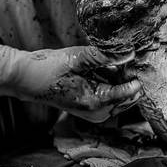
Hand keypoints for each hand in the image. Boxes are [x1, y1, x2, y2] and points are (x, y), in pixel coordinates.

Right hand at [18, 46, 142, 122]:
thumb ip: (105, 56)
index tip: (138, 57)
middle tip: (127, 55)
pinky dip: (113, 82)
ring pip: (123, 96)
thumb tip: (130, 53)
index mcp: (95, 103)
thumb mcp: (78, 58)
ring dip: (122, 78)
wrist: (28, 79)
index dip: (136, 73)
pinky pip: (113, 96)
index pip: (130, 92)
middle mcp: (99, 113)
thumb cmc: (49, 69)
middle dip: (130, 76)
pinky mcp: (94, 108)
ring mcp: (96, 113)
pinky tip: (105, 68)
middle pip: (130, 96)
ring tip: (111, 60)